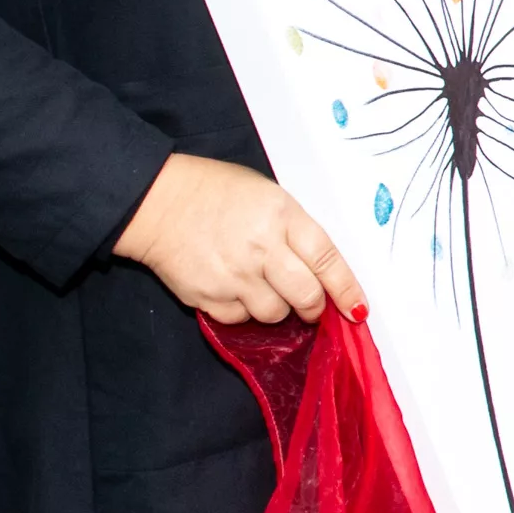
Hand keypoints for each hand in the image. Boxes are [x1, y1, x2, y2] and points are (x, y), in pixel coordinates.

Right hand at [117, 153, 365, 322]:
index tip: (357, 309)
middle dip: (314, 307)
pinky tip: (231, 286)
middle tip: (310, 305)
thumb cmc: (217, 193)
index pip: (326, 259)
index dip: (345, 289)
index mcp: (281, 215)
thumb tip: (320, 271)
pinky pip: (240, 319)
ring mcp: (233, 275)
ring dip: (276, 308)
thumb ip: (294, 230)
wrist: (157, 201)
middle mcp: (261, 248)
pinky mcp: (208, 296)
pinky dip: (242, 310)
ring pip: (275, 314)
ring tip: (260, 285)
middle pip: (306, 297)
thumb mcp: (266, 195)